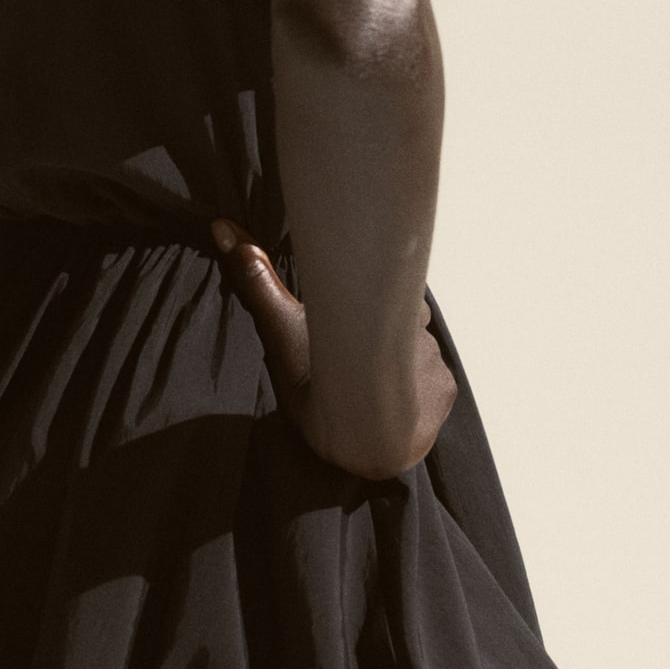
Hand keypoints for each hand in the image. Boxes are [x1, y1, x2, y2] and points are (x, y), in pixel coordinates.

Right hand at [209, 217, 454, 480]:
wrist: (361, 442)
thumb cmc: (321, 386)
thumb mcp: (282, 331)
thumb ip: (256, 282)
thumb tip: (221, 226)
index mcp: (378, 309)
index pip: (386, 294)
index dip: (371, 309)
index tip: (353, 328)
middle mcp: (413, 327)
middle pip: (403, 325)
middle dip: (384, 341)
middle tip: (356, 364)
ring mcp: (436, 359)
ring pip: (421, 354)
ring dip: (404, 368)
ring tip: (374, 389)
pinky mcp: (448, 391)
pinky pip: (437, 387)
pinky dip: (420, 394)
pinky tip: (395, 407)